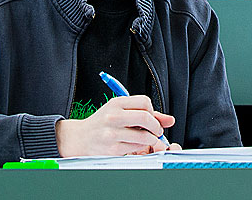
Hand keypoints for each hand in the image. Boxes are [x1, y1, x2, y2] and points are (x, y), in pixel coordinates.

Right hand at [56, 95, 173, 156]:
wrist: (81, 138)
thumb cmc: (103, 123)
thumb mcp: (120, 111)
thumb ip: (145, 113)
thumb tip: (170, 120)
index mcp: (116, 103)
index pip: (145, 102)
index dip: (152, 110)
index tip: (150, 116)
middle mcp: (113, 116)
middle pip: (147, 118)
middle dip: (156, 126)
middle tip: (155, 130)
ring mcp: (113, 133)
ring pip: (145, 136)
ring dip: (151, 139)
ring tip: (146, 138)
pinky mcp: (113, 149)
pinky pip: (137, 148)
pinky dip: (141, 147)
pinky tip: (134, 144)